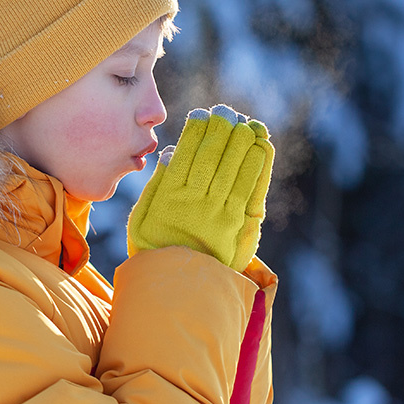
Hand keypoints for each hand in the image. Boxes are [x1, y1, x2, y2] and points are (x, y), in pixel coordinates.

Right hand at [127, 104, 273, 270]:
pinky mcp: (238, 225)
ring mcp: (220, 213)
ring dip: (242, 142)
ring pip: (234, 169)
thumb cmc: (155, 251)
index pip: (186, 154)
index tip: (202, 113)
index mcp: (171, 197)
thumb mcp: (142, 220)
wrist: (178, 291)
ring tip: (247, 123)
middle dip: (221, 130)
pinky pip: (251, 189)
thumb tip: (169, 155)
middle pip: (213, 157)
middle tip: (227, 112)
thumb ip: (155, 187)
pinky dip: (258, 166)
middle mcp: (197, 202)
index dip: (196, 131)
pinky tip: (261, 146)